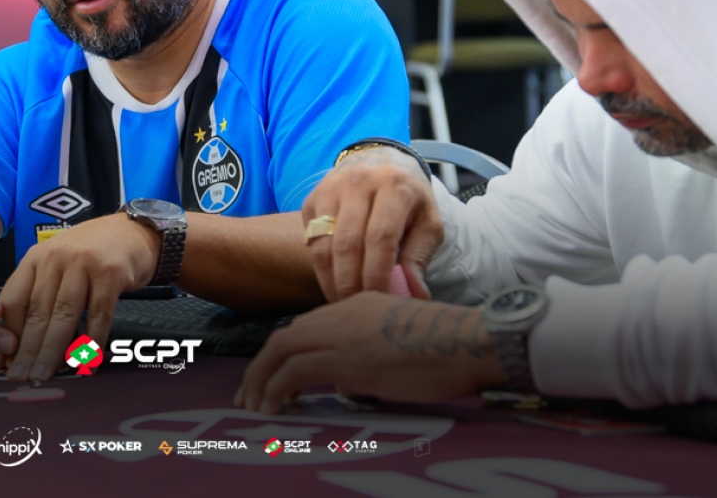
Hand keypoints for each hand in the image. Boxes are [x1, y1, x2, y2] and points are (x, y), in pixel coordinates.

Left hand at [0, 213, 158, 380]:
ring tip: (46, 374)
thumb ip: (39, 294)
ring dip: (54, 350)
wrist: (133, 231)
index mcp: (36, 258)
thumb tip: (22, 343)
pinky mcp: (111, 273)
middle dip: (28, 350)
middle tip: (21, 377)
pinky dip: (92, 340)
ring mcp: (84, 264)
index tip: (7, 360)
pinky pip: (98, 314)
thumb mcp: (57, 264)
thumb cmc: (91, 254)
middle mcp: (57, 258)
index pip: (13, 300)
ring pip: (64, 315)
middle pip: (38, 311)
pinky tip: (87, 360)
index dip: (8, 333)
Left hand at [236, 292, 504, 411]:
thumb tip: (348, 385)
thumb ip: (367, 354)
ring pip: (280, 350)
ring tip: (252, 406)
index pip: (305, 328)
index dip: (281, 354)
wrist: (468, 341)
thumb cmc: (448, 348)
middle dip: (260, 367)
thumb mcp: (397, 340)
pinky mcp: (345, 359)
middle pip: (284, 337)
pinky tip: (271, 409)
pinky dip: (275, 390)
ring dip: (260, 380)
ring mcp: (341, 334)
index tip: (270, 377)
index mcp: (354, 306)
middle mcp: (341, 314)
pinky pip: (293, 372)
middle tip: (248, 395)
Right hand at [303, 145, 441, 301]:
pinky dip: (321, 268)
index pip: (381, 236)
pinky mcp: (312, 199)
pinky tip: (333, 283)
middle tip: (357, 309)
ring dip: (332, 280)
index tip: (379, 300)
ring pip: (323, 244)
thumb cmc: (408, 199)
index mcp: (394, 185)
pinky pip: (311, 241)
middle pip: (348, 242)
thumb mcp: (427, 222)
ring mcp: (330, 189)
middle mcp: (358, 182)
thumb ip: (419, 258)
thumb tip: (414, 295)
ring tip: (343, 303)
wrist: (379, 159)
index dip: (377, 273)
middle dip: (351, 283)